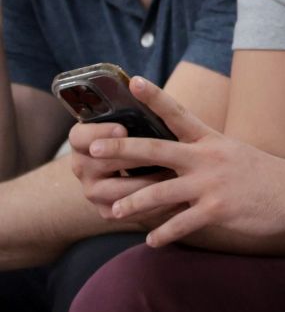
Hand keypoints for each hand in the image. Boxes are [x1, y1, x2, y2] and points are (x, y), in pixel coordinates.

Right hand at [68, 119, 185, 231]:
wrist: (146, 172)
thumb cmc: (146, 138)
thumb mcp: (140, 126)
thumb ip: (139, 117)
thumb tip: (146, 99)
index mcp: (83, 141)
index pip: (80, 136)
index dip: (100, 132)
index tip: (122, 128)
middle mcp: (81, 166)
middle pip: (100, 163)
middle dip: (132, 158)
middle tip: (160, 156)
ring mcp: (92, 191)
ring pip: (117, 190)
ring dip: (147, 184)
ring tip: (174, 176)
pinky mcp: (107, 212)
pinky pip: (130, 212)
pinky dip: (155, 205)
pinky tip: (177, 198)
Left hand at [72, 76, 284, 249]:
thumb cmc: (267, 177)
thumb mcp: (235, 154)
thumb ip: (205, 154)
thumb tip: (179, 159)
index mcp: (212, 141)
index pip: (180, 114)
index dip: (156, 97)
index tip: (135, 82)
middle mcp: (209, 158)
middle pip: (156, 150)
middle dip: (123, 149)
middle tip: (96, 149)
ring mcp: (212, 184)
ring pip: (161, 191)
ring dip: (133, 203)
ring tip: (113, 212)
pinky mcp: (219, 209)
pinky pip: (182, 223)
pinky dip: (164, 234)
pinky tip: (151, 241)